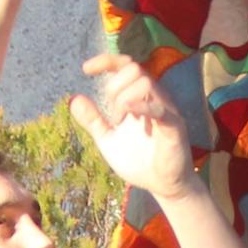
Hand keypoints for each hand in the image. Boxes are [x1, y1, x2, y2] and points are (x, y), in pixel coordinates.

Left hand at [72, 51, 201, 203]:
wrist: (162, 186)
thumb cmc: (139, 161)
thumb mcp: (108, 140)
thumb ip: (93, 120)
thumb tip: (74, 99)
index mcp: (140, 97)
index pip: (125, 65)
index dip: (106, 61)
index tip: (86, 69)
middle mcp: (155, 97)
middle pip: (133, 69)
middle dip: (114, 88)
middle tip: (112, 116)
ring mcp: (166, 109)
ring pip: (145, 82)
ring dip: (123, 99)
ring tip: (120, 122)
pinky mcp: (174, 125)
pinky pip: (158, 107)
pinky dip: (140, 106)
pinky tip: (127, 115)